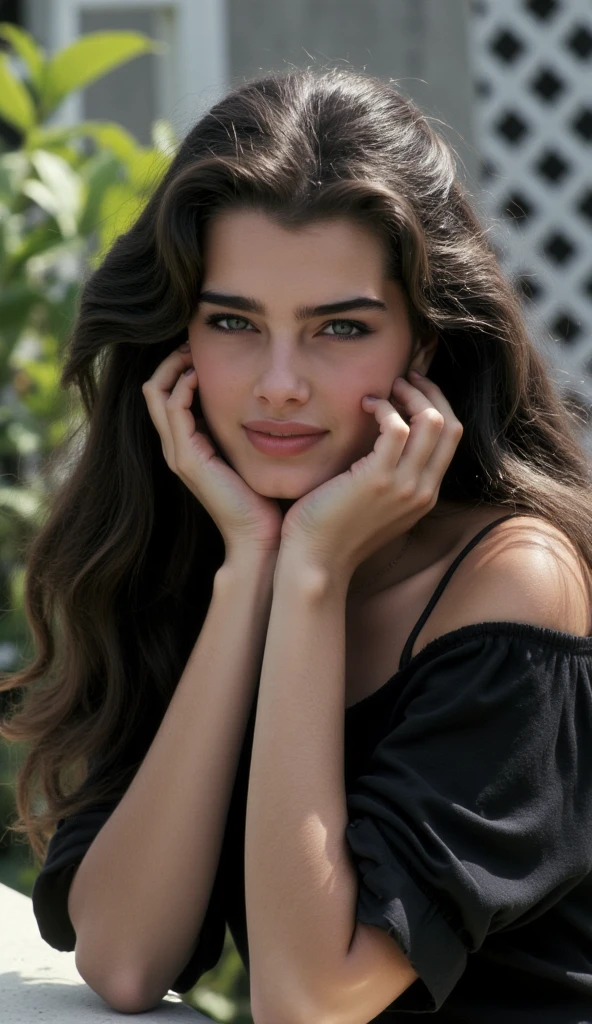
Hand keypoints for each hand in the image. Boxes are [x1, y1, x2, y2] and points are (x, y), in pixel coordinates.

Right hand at [142, 344, 282, 556]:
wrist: (260, 538)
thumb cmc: (264, 499)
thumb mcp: (251, 453)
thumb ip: (247, 429)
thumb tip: (265, 400)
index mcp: (190, 445)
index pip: (168, 394)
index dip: (179, 366)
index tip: (202, 348)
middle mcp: (177, 448)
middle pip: (154, 389)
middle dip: (171, 359)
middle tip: (194, 341)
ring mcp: (178, 454)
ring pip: (156, 393)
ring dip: (173, 365)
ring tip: (194, 350)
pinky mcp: (187, 460)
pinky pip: (173, 411)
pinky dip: (183, 387)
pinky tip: (200, 375)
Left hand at [279, 370, 463, 579]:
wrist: (315, 562)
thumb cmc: (333, 531)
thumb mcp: (374, 504)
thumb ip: (389, 477)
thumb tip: (388, 438)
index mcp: (425, 495)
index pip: (451, 437)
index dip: (435, 405)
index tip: (411, 390)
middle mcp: (423, 490)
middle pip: (450, 425)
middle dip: (428, 393)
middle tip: (401, 379)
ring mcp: (404, 486)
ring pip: (432, 422)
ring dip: (409, 395)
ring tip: (383, 390)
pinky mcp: (378, 480)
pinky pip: (396, 427)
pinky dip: (384, 408)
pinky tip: (364, 405)